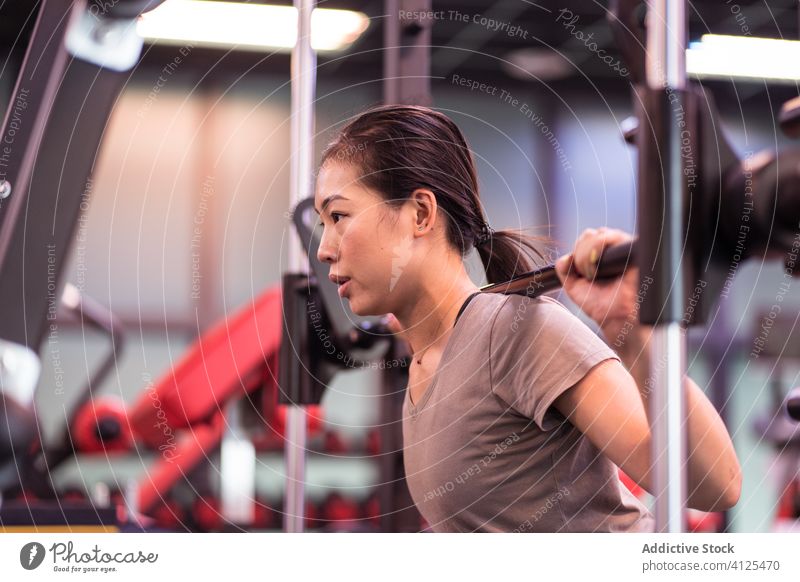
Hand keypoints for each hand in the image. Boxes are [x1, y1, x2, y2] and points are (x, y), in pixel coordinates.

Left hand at [554, 227, 642, 348]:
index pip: (586, 238)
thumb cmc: (601, 304)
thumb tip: (564, 258)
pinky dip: (602, 246)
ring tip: (594, 274)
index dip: (578, 250)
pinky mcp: (634, 249)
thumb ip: (564, 271)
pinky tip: (602, 266)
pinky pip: (615, 237)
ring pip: (600, 234)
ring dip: (589, 254)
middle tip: (587, 275)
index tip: (578, 270)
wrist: (617, 318)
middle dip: (581, 255)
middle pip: (591, 234)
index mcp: (601, 255)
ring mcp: (624, 248)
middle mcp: (614, 249)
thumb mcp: (574, 287)